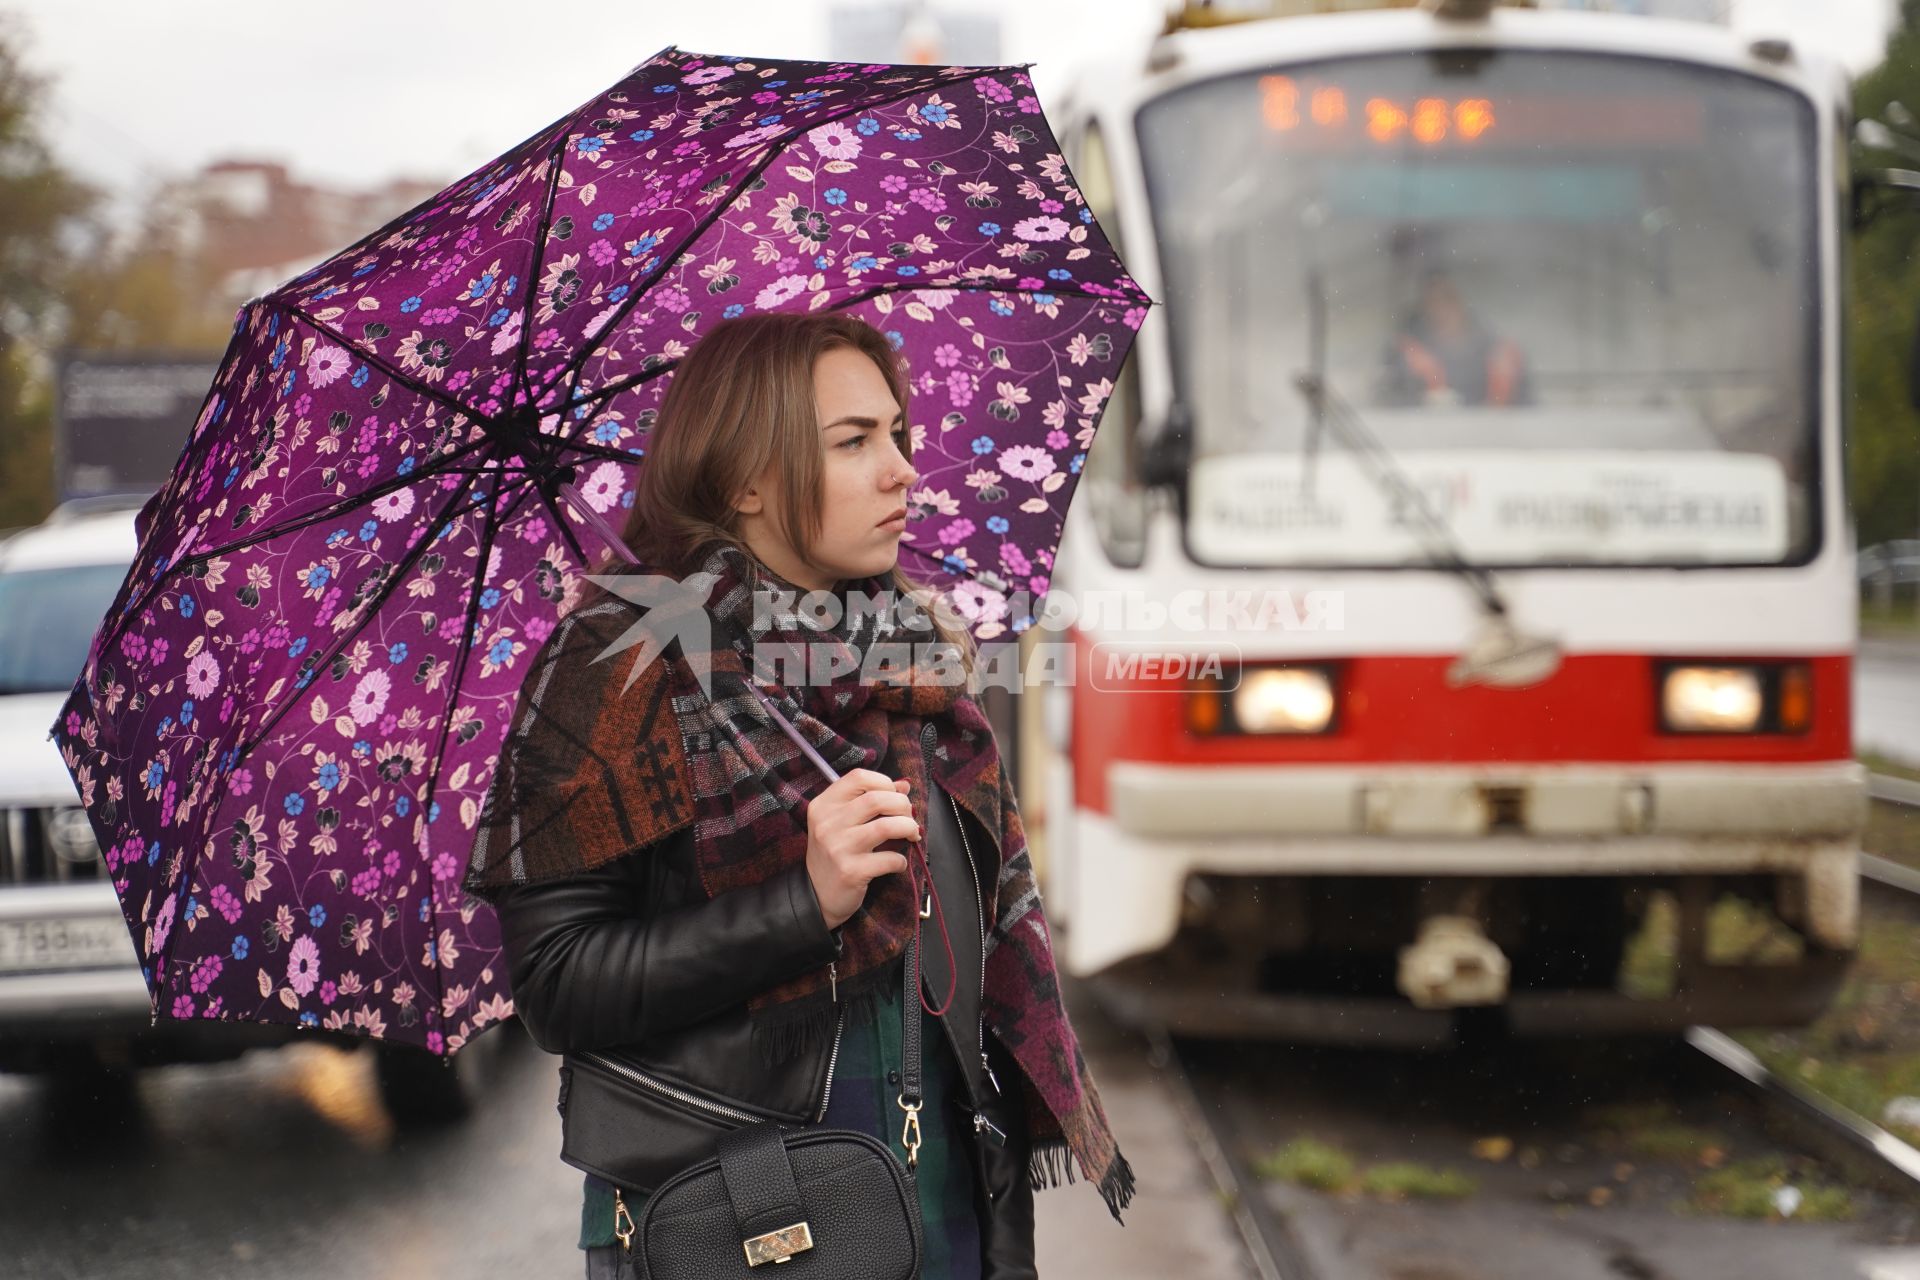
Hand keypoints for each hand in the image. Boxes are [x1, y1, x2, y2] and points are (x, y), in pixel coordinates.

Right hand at [805, 769, 917, 930]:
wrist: (816, 895)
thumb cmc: (834, 854)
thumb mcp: (842, 823)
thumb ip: (870, 800)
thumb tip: (905, 786)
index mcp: (824, 805)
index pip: (859, 777)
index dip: (885, 782)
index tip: (894, 796)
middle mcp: (828, 823)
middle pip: (877, 799)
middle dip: (902, 805)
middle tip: (908, 817)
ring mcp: (838, 847)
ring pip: (886, 826)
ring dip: (908, 828)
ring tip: (911, 834)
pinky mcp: (851, 871)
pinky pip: (889, 858)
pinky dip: (901, 860)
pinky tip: (897, 863)